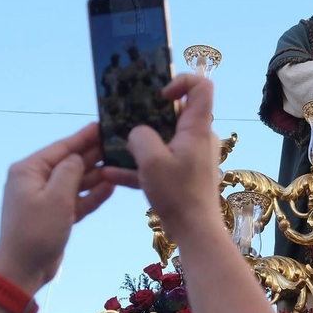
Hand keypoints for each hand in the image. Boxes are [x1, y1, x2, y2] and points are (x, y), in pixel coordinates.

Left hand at [0, 123, 113, 295]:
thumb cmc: (36, 231)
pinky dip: (91, 195)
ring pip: (75, 181)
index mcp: (29, 170)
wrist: (23, 270)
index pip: (62, 147)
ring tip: (120, 163)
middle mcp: (36, 180)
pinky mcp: (54, 215)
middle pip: (69, 162)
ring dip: (95, 175)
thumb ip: (70, 172)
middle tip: (120, 143)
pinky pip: (76, 200)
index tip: (104, 125)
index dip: (84, 136)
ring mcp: (45, 198)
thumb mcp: (56, 197)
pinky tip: (111, 187)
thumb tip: (79, 156)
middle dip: (93, 154)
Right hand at [102, 73, 221, 244]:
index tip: (159, 96)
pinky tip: (111, 174)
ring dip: (139, 143)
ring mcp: (191, 156)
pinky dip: (139, 167)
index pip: (201, 87)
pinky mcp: (183, 174)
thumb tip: (136, 133)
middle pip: (176, 113)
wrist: (194, 231)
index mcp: (197, 128)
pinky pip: (159, 162)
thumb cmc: (177, 193)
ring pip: (164, 139)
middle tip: (126, 120)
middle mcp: (198, 137)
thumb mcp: (151, 160)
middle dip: (148, 115)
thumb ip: (140, 137)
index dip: (180, 81)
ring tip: (113, 147)